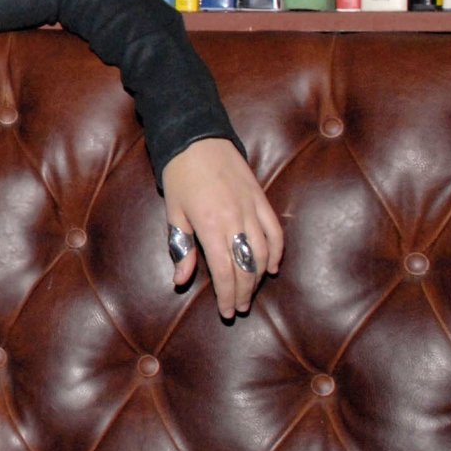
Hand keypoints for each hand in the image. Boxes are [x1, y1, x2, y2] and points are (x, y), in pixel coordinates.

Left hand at [160, 137, 283, 320]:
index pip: (224, 271)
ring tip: (251, 292)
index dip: (227, 295)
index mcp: (210, 225)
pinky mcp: (261, 198)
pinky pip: (275, 231)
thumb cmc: (179, 175)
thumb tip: (181, 280)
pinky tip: (271, 267)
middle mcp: (235, 220)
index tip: (227, 311)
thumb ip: (181, 247)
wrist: (197, 138)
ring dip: (258, 276)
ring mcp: (251, 208)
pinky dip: (276, 251)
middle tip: (239, 308)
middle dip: (243, 292)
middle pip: (246, 267)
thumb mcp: (173, 212)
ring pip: (263, 252)